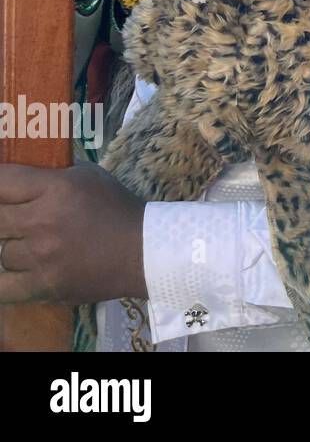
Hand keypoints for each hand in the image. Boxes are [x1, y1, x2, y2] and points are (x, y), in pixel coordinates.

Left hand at [0, 163, 146, 304]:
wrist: (144, 251)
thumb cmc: (116, 208)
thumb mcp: (89, 176)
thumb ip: (52, 174)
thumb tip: (22, 175)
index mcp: (55, 189)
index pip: (2, 181)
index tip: (2, 188)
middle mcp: (41, 221)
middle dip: (5, 216)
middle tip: (19, 218)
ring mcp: (40, 257)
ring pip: (0, 251)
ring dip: (14, 248)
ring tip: (34, 246)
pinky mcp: (43, 286)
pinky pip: (2, 287)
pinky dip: (6, 279)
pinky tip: (17, 271)